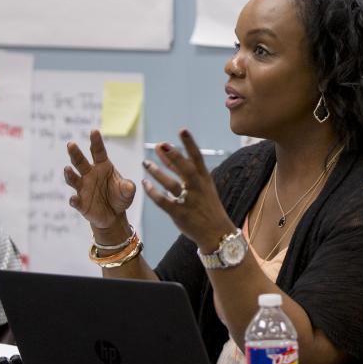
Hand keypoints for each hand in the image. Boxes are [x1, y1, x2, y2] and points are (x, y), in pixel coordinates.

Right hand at [64, 130, 135, 230]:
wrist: (114, 215)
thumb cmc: (120, 197)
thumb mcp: (128, 191)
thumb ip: (128, 187)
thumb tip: (129, 186)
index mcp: (102, 166)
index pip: (98, 151)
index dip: (96, 141)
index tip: (94, 131)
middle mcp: (90, 174)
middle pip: (80, 162)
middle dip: (75, 153)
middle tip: (70, 144)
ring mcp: (83, 188)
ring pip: (73, 179)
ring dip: (70, 174)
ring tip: (68, 169)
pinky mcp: (81, 203)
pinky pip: (75, 200)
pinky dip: (74, 200)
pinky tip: (74, 199)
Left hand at [141, 129, 233, 250]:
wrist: (217, 233)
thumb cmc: (207, 206)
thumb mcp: (201, 186)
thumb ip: (182, 170)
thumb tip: (166, 151)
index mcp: (204, 179)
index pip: (197, 158)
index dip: (190, 144)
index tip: (182, 130)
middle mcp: (197, 188)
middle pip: (186, 169)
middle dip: (174, 156)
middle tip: (161, 144)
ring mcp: (189, 201)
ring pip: (171, 184)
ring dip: (157, 173)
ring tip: (146, 163)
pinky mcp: (180, 214)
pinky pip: (163, 201)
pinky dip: (153, 192)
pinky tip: (145, 184)